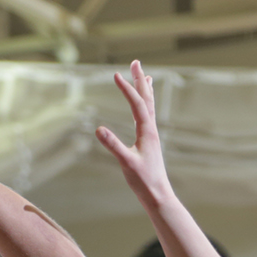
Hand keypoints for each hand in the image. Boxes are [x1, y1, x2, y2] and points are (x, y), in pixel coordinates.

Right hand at [95, 61, 172, 202]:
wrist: (158, 194)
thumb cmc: (143, 180)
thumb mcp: (126, 163)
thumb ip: (113, 146)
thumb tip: (98, 129)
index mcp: (147, 131)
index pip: (136, 104)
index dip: (126, 89)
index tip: (115, 74)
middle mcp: (151, 129)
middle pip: (146, 98)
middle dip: (140, 80)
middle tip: (135, 62)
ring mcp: (151, 134)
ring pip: (148, 106)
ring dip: (145, 89)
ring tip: (144, 75)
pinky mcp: (149, 141)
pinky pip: (147, 116)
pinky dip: (145, 104)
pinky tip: (143, 106)